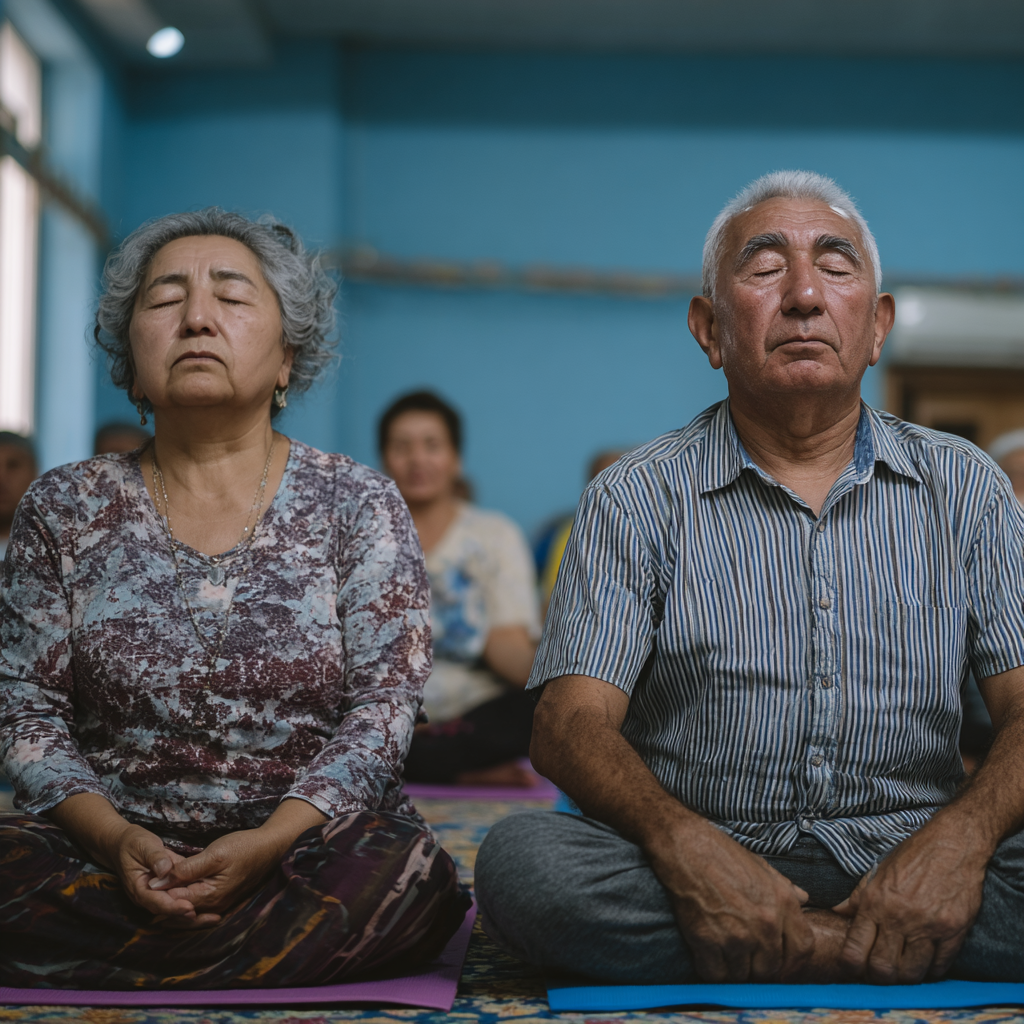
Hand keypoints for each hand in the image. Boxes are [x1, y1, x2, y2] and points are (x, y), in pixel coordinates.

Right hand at [109, 822, 221, 926]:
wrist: (125, 844)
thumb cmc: (134, 844)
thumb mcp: (143, 846)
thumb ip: (155, 857)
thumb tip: (166, 870)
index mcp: (139, 888)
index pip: (156, 902)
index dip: (173, 907)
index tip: (189, 908)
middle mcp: (148, 897)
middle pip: (168, 912)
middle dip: (188, 917)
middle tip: (210, 918)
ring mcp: (157, 895)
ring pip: (175, 910)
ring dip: (194, 916)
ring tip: (214, 918)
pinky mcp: (167, 890)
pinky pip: (180, 901)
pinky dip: (194, 905)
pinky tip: (211, 910)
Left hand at [149, 828, 282, 925]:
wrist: (270, 847)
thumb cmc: (244, 847)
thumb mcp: (213, 855)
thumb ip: (184, 870)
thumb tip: (156, 883)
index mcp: (209, 897)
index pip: (172, 900)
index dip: (157, 890)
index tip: (144, 876)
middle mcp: (212, 906)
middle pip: (177, 908)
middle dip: (161, 897)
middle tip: (147, 881)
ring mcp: (218, 904)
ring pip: (186, 908)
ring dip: (171, 898)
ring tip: (158, 883)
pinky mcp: (222, 898)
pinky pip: (197, 904)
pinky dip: (183, 898)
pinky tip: (176, 888)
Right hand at [650, 821, 814, 981]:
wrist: (685, 847)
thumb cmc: (722, 853)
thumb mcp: (762, 866)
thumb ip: (786, 887)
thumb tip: (803, 898)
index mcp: (782, 903)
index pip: (802, 949)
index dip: (792, 962)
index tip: (780, 963)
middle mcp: (765, 923)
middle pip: (770, 969)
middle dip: (758, 968)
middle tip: (746, 958)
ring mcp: (736, 935)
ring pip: (743, 976)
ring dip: (734, 970)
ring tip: (725, 955)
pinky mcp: (707, 940)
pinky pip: (716, 975)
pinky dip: (712, 971)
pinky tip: (709, 957)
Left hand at [834, 817, 988, 982]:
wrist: (953, 845)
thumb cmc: (912, 856)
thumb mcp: (878, 871)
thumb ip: (857, 897)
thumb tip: (835, 911)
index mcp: (874, 902)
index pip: (854, 949)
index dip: (851, 965)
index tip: (855, 966)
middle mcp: (898, 917)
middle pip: (883, 968)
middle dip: (879, 976)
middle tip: (882, 971)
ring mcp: (927, 926)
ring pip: (911, 972)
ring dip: (906, 975)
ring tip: (905, 967)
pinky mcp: (952, 931)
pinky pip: (940, 966)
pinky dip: (932, 970)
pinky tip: (927, 961)